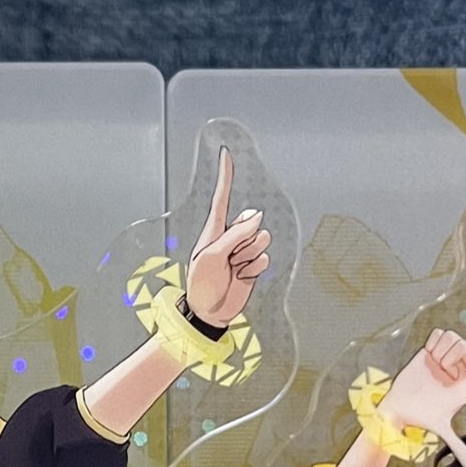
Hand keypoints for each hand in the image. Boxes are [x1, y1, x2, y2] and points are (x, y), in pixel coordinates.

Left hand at [183, 149, 271, 328]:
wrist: (209, 312)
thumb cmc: (202, 284)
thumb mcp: (212, 255)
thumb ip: (235, 234)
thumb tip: (258, 217)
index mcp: (214, 229)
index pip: (221, 198)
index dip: (225, 177)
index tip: (226, 154)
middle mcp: (231, 236)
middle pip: (249, 222)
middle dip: (242, 240)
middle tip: (227, 259)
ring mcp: (243, 250)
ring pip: (260, 238)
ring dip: (248, 255)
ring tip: (234, 268)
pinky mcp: (254, 265)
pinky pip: (263, 257)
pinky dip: (253, 268)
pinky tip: (241, 276)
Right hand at [379, 328, 465, 466]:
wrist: (399, 405)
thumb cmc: (421, 417)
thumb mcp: (440, 428)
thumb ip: (455, 446)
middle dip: (449, 362)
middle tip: (440, 379)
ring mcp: (454, 353)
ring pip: (454, 340)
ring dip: (438, 355)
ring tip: (432, 371)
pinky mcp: (439, 342)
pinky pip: (440, 333)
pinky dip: (430, 345)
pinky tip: (427, 358)